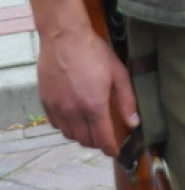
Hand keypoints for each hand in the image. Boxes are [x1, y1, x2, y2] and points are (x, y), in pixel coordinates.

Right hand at [37, 26, 138, 156]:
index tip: (115, 152)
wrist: (64, 37)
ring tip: (90, 127)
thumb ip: (127, 100)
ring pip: (69, 135)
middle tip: (105, 137)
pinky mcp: (45, 102)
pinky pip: (56, 124)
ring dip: (81, 135)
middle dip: (97, 143)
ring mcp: (57, 107)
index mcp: (94, 105)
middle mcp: (74, 111)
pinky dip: (66, 126)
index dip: (110, 149)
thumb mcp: (118, 72)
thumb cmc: (94, 51)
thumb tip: (134, 122)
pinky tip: (73, 117)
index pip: (102, 139)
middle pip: (85, 140)